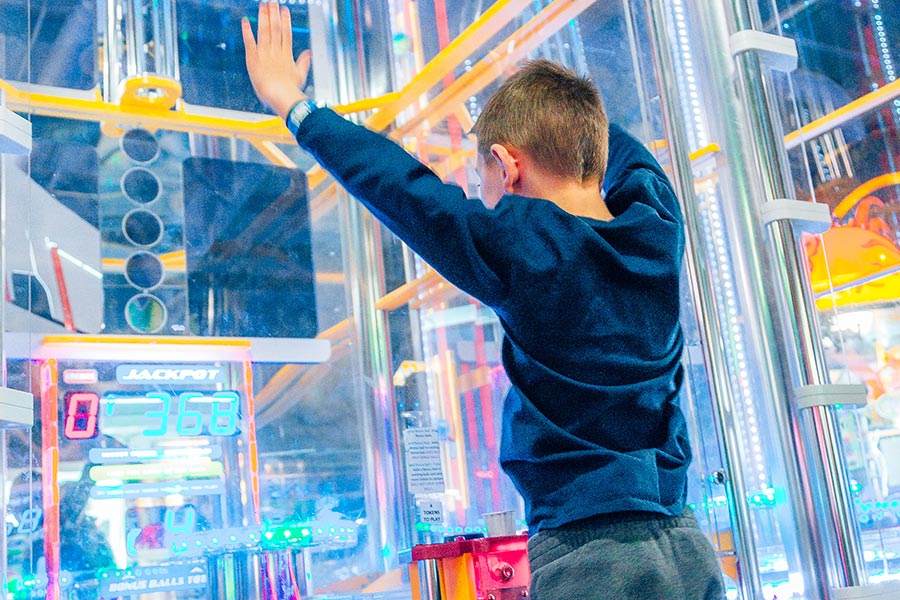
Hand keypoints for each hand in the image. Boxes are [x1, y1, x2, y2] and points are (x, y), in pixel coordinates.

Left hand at [242, 1, 310, 118]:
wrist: (279, 95)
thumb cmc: (290, 89)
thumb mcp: (300, 75)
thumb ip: (304, 62)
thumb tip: (309, 53)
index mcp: (286, 54)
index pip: (286, 33)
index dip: (285, 20)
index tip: (284, 10)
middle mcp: (276, 51)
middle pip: (275, 28)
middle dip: (274, 13)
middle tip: (273, 2)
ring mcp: (264, 53)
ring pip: (264, 31)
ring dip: (263, 17)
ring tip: (263, 5)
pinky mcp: (253, 58)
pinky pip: (250, 42)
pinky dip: (247, 31)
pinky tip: (246, 21)